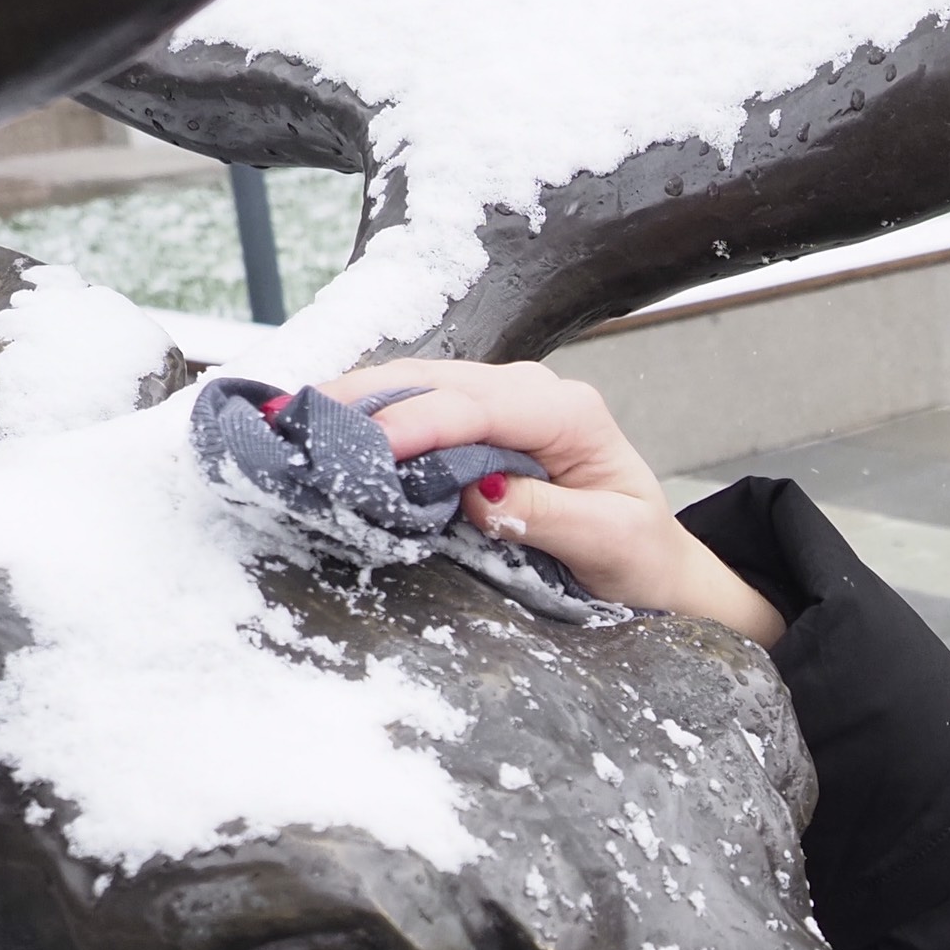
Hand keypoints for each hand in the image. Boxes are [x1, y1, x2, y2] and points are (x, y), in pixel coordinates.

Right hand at [317, 359, 786, 647]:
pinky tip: (327, 429)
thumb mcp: (613, 544)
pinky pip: (419, 410)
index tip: (366, 447)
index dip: (417, 422)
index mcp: (569, 412)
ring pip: (418, 386)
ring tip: (292, 421)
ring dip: (356, 402)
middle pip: (435, 380)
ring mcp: (502, 404)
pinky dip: (371, 418)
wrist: (657, 569)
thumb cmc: (642, 558)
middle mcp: (532, 394)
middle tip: (295, 422)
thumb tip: (476, 490)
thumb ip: (548, 515)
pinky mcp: (480, 426)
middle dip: (365, 399)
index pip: (478, 405)